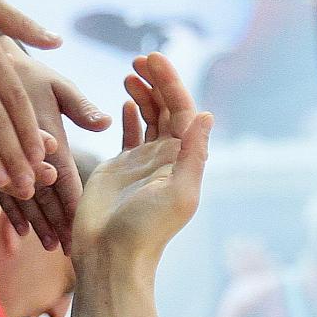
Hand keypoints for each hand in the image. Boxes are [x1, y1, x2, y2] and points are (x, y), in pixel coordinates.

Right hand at [0, 45, 109, 251]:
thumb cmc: (31, 75)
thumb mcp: (57, 84)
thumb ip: (80, 106)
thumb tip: (105, 122)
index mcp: (43, 134)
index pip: (62, 175)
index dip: (72, 202)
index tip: (85, 226)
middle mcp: (22, 150)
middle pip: (43, 193)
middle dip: (56, 222)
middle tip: (70, 249)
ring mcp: (2, 157)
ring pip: (22, 197)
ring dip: (36, 223)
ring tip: (49, 246)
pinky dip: (11, 212)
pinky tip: (20, 233)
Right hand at [73, 54, 210, 267]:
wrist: (111, 256)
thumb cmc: (145, 231)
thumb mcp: (179, 193)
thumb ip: (193, 155)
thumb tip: (206, 115)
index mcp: (183, 160)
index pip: (182, 111)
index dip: (171, 83)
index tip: (153, 60)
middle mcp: (166, 158)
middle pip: (167, 109)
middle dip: (156, 81)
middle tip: (139, 59)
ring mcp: (143, 162)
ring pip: (150, 118)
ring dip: (144, 93)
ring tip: (130, 75)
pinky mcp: (120, 168)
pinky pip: (131, 134)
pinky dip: (131, 116)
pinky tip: (126, 102)